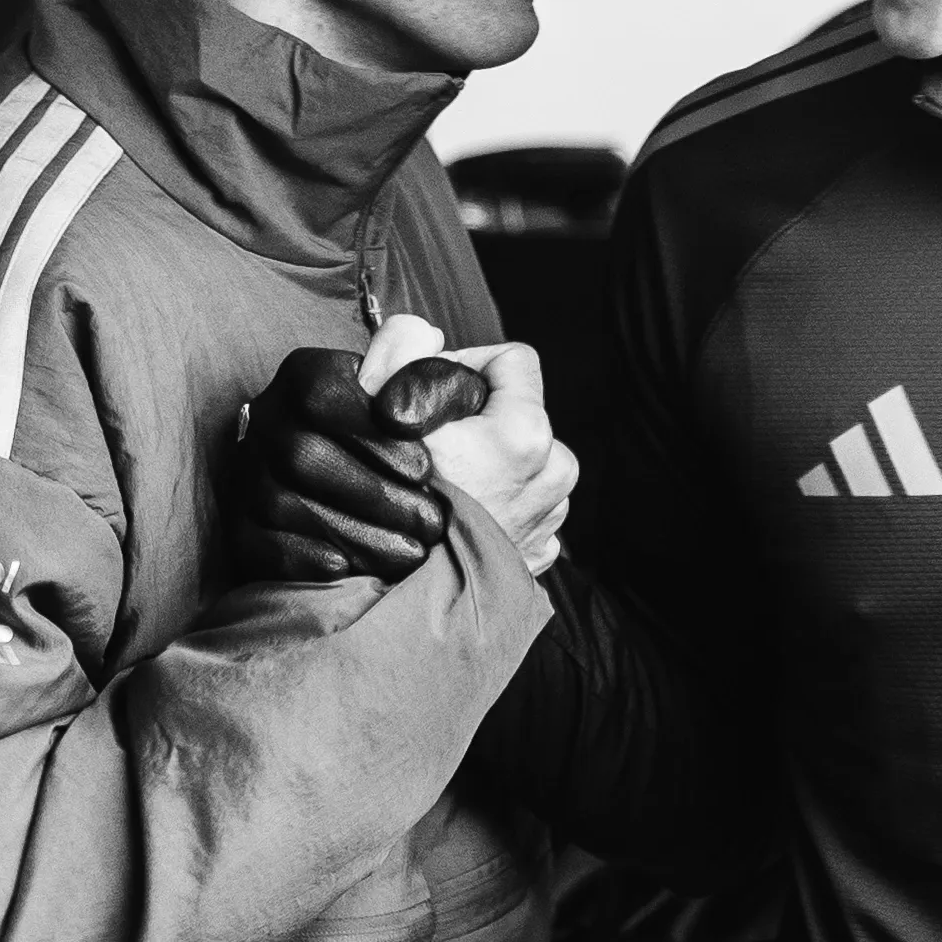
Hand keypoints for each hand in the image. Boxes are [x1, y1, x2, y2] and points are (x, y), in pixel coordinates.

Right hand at [226, 328, 486, 584]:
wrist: (371, 490)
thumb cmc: (410, 439)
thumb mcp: (425, 394)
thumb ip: (429, 370)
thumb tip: (427, 347)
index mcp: (306, 375)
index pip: (326, 398)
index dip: (376, 439)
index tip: (426, 471)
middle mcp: (266, 418)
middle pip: (303, 455)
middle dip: (374, 495)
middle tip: (429, 523)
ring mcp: (245, 472)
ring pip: (282, 503)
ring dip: (351, 533)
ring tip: (409, 553)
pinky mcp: (239, 524)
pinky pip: (259, 545)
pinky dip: (303, 559)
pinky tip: (348, 568)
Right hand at [364, 321, 576, 577]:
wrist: (405, 608)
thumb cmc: (394, 511)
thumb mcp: (386, 416)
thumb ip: (401, 353)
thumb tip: (420, 333)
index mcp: (528, 433)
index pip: (512, 359)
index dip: (466, 363)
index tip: (431, 392)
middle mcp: (555, 473)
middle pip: (516, 414)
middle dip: (476, 422)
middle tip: (429, 447)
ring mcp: (551, 518)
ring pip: (520, 465)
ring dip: (487, 467)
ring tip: (441, 490)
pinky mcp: (539, 556)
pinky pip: (519, 510)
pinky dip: (492, 509)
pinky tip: (455, 522)